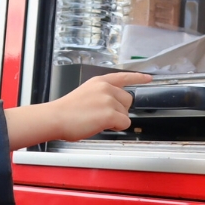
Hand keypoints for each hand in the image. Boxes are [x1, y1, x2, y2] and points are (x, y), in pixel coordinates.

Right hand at [3, 72, 151, 149]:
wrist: (56, 118)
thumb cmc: (67, 111)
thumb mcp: (85, 93)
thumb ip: (101, 94)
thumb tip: (113, 104)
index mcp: (99, 81)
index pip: (123, 76)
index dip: (138, 77)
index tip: (148, 78)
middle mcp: (106, 88)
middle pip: (128, 99)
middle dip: (120, 109)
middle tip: (103, 115)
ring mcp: (109, 100)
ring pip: (126, 113)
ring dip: (116, 120)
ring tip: (97, 120)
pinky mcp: (110, 114)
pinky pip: (124, 123)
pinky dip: (116, 127)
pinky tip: (101, 125)